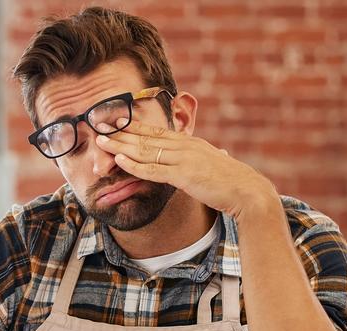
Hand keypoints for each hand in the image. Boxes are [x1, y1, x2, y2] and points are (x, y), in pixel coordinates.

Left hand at [95, 119, 276, 218]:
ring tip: (101, 141)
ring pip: (145, 150)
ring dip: (121, 146)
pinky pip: (154, 169)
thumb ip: (203, 160)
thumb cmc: (230, 181)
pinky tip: (120, 160)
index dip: (134, 127)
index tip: (115, 123)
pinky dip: (135, 165)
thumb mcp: (212, 164)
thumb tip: (209, 156)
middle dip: (121, 132)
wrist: (247, 191)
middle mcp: (185, 145)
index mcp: (189, 142)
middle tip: (99, 126)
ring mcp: (184, 158)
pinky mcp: (184, 175)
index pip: (156, 132)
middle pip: (146, 137)